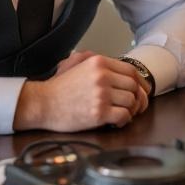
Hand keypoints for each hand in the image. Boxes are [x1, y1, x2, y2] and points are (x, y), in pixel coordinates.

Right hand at [15, 55, 147, 130]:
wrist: (42, 103)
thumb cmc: (59, 88)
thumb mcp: (77, 64)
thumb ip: (98, 63)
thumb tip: (120, 70)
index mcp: (99, 62)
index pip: (131, 70)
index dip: (140, 82)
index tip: (142, 90)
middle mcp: (102, 76)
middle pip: (134, 86)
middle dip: (139, 98)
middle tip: (136, 106)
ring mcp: (101, 94)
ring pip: (132, 101)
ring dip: (131, 110)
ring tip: (123, 114)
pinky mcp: (99, 113)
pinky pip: (124, 116)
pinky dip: (124, 120)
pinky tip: (116, 121)